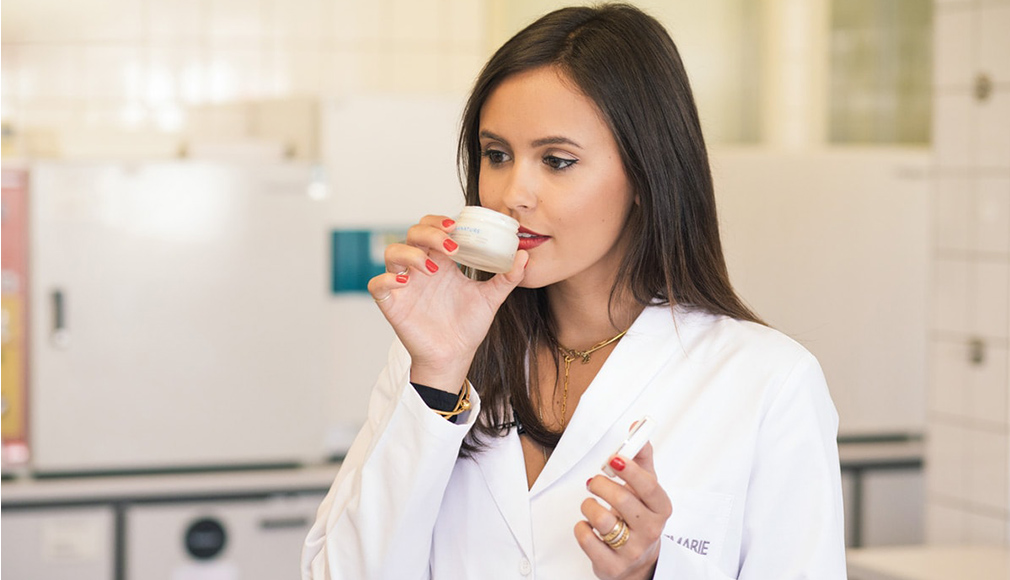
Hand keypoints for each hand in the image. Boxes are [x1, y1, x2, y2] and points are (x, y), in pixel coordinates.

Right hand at [367, 214, 527, 391]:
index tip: (457, 228)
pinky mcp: (392, 304)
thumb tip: (525, 255)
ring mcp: (405, 285)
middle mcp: (420, 268)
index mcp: (441, 261)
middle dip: (429, 233)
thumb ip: (508, 277)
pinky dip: (387, 279)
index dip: (439, 221)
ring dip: (410, 253)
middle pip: (412, 233)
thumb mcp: (491, 298)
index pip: (431, 227)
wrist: (455, 357)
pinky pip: (377, 285)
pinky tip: (405, 282)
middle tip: (451, 246)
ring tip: (432, 268)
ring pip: (392, 252)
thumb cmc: (467, 326)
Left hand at [577, 441, 671, 579]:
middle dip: (601, 485)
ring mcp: (632, 550)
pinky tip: (588, 525)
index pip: (649, 486)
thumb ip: (641, 458)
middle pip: (623, 500)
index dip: (630, 470)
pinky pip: (587, 540)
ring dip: (588, 506)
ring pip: (602, 520)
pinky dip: (581, 528)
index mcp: (661, 508)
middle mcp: (650, 530)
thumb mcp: (646, 489)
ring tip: (591, 504)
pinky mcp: (612, 566)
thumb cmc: (640, 518)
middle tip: (594, 482)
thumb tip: (636, 428)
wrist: (638, 561)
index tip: (614, 458)